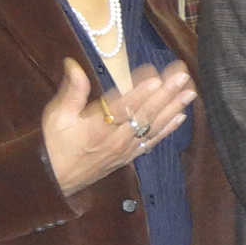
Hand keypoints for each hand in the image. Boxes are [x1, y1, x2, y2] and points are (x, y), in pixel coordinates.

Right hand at [42, 58, 196, 195]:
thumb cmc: (54, 144)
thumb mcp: (57, 116)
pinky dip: (168, 129)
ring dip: (173, 108)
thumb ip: (71, 91)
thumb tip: (73, 64)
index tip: (156, 77)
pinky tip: (182, 116)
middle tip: (182, 75)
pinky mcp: (130, 156)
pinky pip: (153, 141)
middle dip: (166, 93)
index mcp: (96, 128)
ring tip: (190, 91)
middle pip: (144, 114)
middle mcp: (116, 139)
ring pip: (153, 126)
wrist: (56, 180)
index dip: (139, 93)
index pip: (122, 108)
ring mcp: (126, 149)